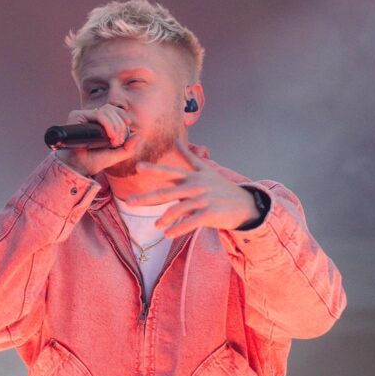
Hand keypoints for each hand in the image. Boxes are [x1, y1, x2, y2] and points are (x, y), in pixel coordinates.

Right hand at [55, 104, 140, 176]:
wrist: (79, 167)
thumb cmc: (94, 161)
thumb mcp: (115, 155)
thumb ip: (128, 148)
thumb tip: (137, 135)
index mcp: (98, 122)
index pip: (112, 109)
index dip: (122, 114)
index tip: (129, 124)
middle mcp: (90, 117)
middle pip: (111, 109)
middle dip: (120, 125)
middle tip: (118, 142)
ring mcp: (83, 116)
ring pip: (106, 111)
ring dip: (115, 126)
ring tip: (114, 141)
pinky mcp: (76, 116)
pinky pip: (98, 114)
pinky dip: (108, 124)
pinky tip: (110, 136)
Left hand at [127, 139, 258, 236]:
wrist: (244, 204)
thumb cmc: (221, 188)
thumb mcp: (206, 170)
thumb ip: (189, 157)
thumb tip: (176, 140)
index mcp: (193, 176)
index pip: (170, 172)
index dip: (154, 169)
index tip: (138, 167)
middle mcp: (196, 186)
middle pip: (166, 192)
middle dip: (146, 198)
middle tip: (129, 202)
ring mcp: (203, 199)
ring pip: (176, 210)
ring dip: (163, 219)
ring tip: (157, 226)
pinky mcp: (209, 213)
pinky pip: (189, 223)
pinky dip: (177, 230)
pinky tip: (168, 235)